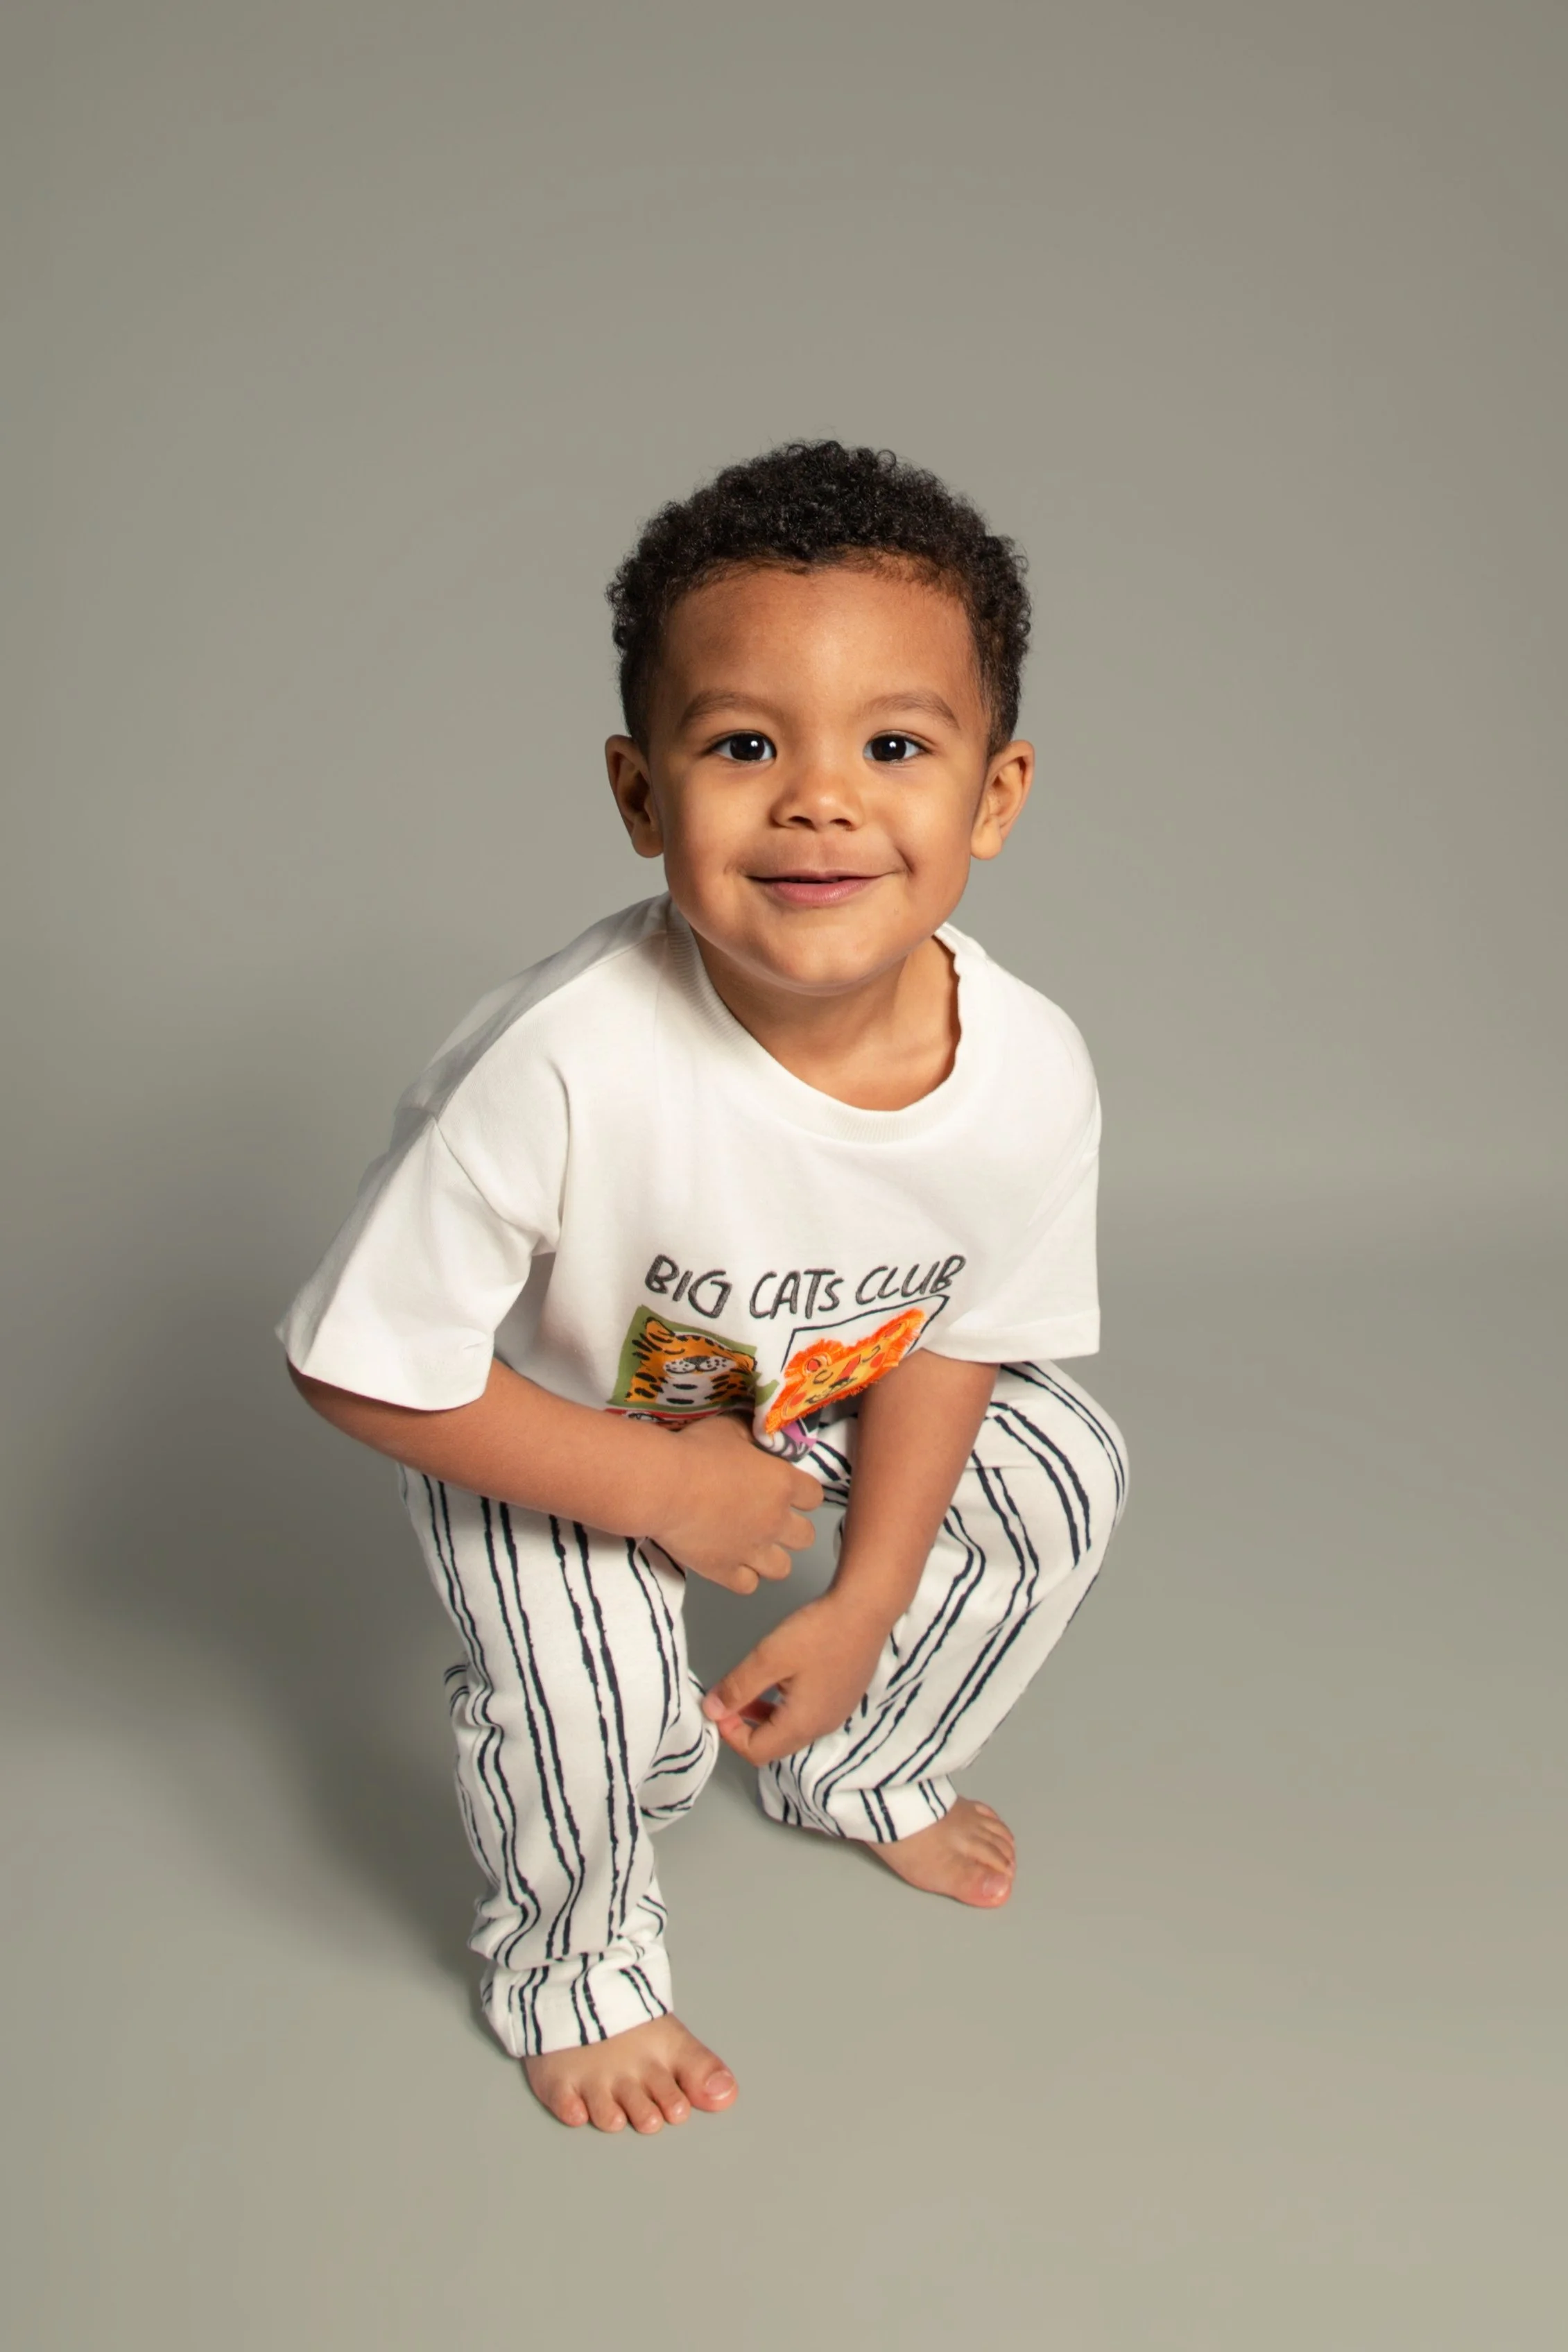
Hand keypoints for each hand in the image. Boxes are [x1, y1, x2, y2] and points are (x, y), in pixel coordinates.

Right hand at [647, 1414, 820, 1593]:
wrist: (663, 1486)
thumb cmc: (696, 1451)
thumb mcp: (729, 1429)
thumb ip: (751, 1436)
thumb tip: (757, 1437)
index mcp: (782, 1484)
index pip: (814, 1496)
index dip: (802, 1493)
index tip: (785, 1489)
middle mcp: (775, 1521)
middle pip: (806, 1537)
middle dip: (792, 1529)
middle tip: (769, 1518)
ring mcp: (752, 1551)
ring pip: (783, 1568)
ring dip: (771, 1557)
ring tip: (752, 1545)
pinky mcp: (725, 1571)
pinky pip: (749, 1585)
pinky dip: (742, 1575)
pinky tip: (730, 1561)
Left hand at [701, 1592, 890, 1763]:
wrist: (866, 1608)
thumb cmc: (821, 1632)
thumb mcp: (769, 1657)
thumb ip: (739, 1687)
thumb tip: (712, 1710)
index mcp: (802, 1724)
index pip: (756, 1752)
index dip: (729, 1734)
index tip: (718, 1706)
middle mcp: (822, 1726)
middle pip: (774, 1744)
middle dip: (744, 1725)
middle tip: (728, 1697)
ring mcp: (835, 1712)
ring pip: (790, 1728)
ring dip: (763, 1715)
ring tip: (748, 1688)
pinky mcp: (842, 1696)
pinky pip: (806, 1713)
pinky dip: (784, 1705)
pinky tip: (780, 1678)